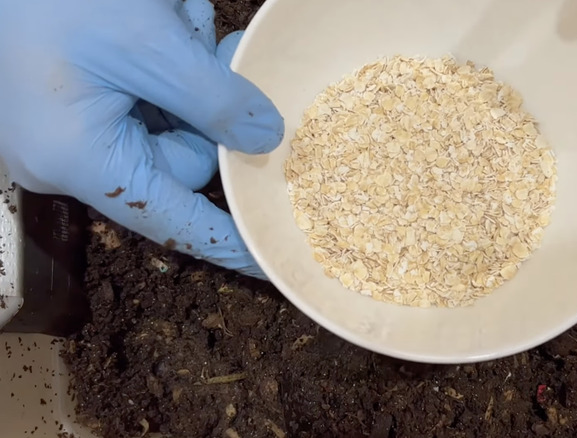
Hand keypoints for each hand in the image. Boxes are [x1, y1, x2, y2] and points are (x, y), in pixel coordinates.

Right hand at [0, 0, 283, 278]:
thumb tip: (267, 140)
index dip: (224, 241)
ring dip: (186, 72)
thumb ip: (214, 100)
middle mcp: (70, 156)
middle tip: (219, 54)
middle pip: (180, 158)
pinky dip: (166, 59)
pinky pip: (144, 96)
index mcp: (79, 159)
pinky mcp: (74, 101)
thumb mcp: (148, 42)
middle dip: (207, 108)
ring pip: (169, 120)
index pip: (171, 220)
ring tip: (169, 19)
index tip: (263, 261)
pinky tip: (158, 18)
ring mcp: (70, 127)